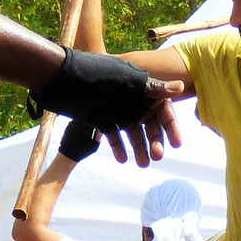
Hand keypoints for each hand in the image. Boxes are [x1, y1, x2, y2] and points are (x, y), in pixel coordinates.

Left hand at [30, 48, 182, 167]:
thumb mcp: (125, 81)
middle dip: (155, 141)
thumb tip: (181, 87)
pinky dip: (119, 148)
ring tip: (142, 164)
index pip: (162, 109)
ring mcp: (116, 111)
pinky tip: (123, 159)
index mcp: (140, 88)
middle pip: (149, 125)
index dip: (171, 127)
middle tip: (156, 157)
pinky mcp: (100, 120)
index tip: (177, 144)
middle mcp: (130, 100)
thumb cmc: (93, 75)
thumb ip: (151, 87)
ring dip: (139, 149)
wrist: (59, 79)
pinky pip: (114, 137)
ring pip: (133, 134)